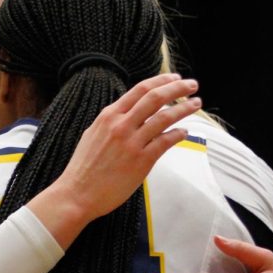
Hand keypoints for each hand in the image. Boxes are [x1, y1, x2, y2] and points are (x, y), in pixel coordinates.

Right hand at [32, 74, 200, 247]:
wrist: (77, 193)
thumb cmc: (83, 168)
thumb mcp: (93, 135)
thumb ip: (111, 123)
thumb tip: (128, 114)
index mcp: (108, 116)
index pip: (140, 90)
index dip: (161, 81)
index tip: (174, 78)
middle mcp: (121, 125)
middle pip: (156, 98)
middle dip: (177, 88)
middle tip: (192, 85)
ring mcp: (132, 142)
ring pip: (165, 117)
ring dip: (184, 108)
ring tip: (196, 104)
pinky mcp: (141, 161)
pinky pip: (165, 141)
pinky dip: (178, 134)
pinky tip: (184, 132)